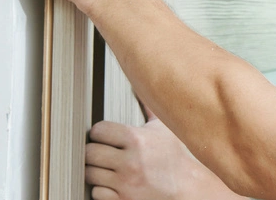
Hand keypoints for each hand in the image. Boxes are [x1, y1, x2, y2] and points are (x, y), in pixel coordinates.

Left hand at [85, 110, 244, 199]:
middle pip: (89, 152)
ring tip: (108, 168)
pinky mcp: (123, 199)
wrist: (186, 187)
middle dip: (95, 152)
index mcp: (138, 139)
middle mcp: (130, 161)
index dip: (100, 133)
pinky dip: (102, 189)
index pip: (99, 130)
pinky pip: (97, 193)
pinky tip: (113, 183)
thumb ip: (149, 109)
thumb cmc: (174, 158)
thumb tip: (143, 87)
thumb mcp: (163, 130)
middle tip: (103, 153)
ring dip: (97, 171)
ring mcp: (126, 183)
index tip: (105, 137)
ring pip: (90, 173)